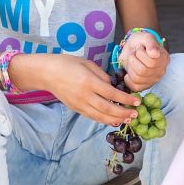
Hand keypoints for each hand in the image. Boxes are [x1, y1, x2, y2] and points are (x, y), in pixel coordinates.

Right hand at [20, 54, 140, 126]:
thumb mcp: (87, 63)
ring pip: (100, 116)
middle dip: (123, 113)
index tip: (137, 101)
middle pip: (107, 108)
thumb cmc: (67, 64)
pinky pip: (92, 116)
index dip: (126, 99)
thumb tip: (112, 86)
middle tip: (136, 114)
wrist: (46, 73)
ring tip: (128, 120)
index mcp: (88, 81)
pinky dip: (104, 120)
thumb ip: (102, 75)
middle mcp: (84, 95)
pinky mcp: (75, 108)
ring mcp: (79, 104)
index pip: (111, 93)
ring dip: (115, 119)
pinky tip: (113, 121)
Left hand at [119, 32, 169, 92]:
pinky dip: (128, 80)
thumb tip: (155, 54)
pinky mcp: (144, 86)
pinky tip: (129, 72)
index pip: (151, 62)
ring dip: (130, 67)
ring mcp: (153, 80)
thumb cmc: (141, 42)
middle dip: (133, 60)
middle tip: (133, 54)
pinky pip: (135, 87)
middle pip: (143, 71)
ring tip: (132, 61)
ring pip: (137, 78)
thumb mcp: (146, 37)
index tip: (139, 48)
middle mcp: (161, 71)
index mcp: (164, 59)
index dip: (140, 54)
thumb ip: (151, 44)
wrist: (133, 47)